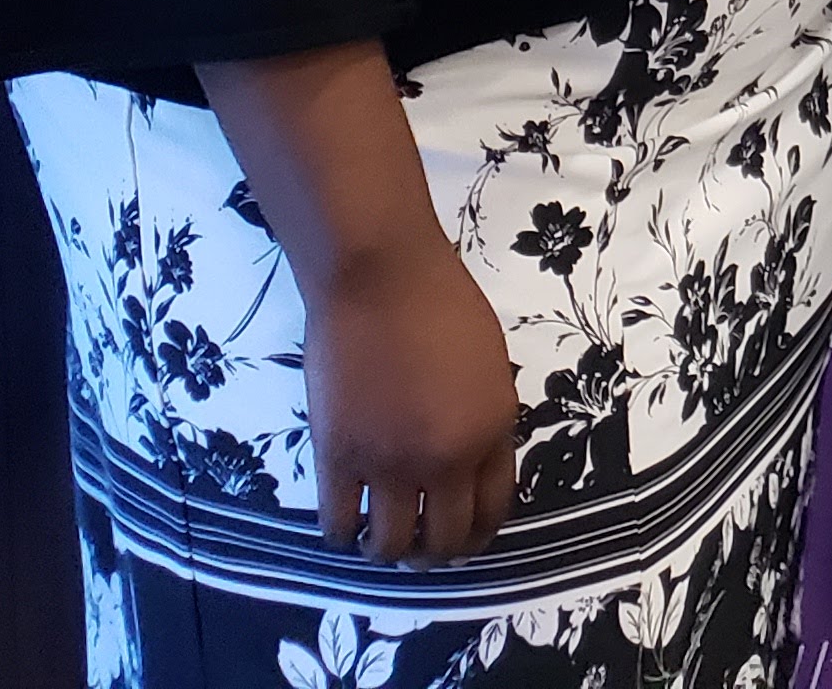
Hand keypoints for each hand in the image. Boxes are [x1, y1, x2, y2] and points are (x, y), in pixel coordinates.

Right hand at [300, 230, 519, 562]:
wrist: (381, 277)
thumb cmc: (441, 304)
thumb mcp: (490, 366)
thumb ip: (483, 421)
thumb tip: (469, 465)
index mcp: (492, 432)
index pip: (493, 510)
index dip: (477, 534)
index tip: (462, 538)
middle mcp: (447, 458)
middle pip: (445, 540)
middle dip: (433, 553)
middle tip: (418, 548)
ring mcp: (390, 463)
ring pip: (391, 545)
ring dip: (386, 551)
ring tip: (377, 539)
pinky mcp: (338, 457)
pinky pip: (338, 524)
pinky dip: (341, 534)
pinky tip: (343, 524)